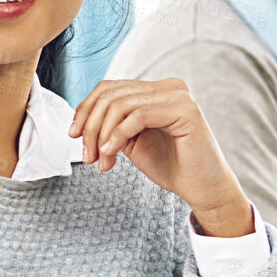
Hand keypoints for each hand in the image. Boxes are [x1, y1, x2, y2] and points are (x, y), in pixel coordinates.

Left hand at [70, 78, 250, 236]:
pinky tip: (111, 154)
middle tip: (88, 156)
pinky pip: (138, 116)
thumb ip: (113, 124)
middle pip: (112, 95)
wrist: (202, 189)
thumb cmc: (172, 167)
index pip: (110, 88)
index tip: (74, 136)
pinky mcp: (185, 110)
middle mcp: (170, 87)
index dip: (85, 109)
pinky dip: (117, 136)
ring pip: (121, 105)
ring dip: (101, 135)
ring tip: (101, 160)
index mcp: (157, 90)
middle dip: (91, 126)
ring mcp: (179, 96)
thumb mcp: (133, 141)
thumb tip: (81, 118)